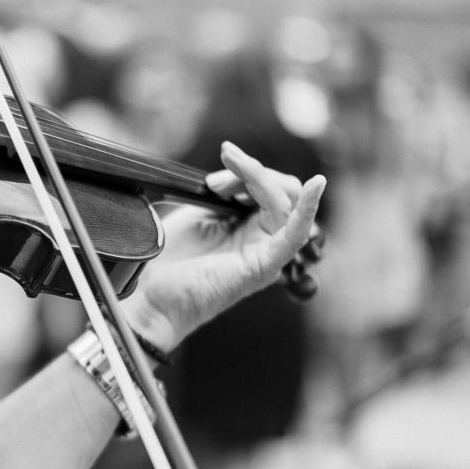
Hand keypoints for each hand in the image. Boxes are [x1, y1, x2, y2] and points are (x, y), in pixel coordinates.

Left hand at [124, 140, 325, 352]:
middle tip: (214, 182)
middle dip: (250, 173)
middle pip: (281, 190)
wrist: (152, 296)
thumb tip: (237, 173)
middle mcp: (263, 238)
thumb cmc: (171, 261)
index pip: (265, 186)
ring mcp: (266, 252)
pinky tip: (317, 185)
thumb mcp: (199, 214)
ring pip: (285, 202)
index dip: (243, 172)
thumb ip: (224, 194)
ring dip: (257, 179)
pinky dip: (308, 208)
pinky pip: (295, 234)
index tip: (212, 178)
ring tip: (220, 184)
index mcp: (248, 225)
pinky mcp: (264, 265)